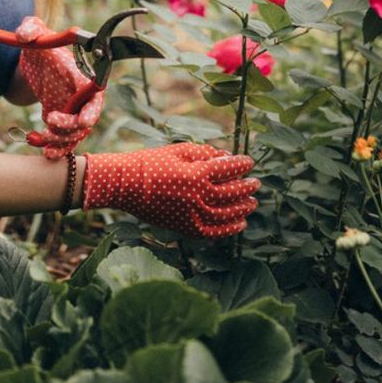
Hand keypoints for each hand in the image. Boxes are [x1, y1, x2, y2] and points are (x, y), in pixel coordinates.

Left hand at [4, 16, 103, 157]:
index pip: (95, 94)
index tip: (84, 120)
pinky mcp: (64, 121)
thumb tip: (24, 35)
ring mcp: (74, 110)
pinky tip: (43, 152)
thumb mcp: (33, 31)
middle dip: (70, 127)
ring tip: (38, 139)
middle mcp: (82, 95)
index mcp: (80, 74)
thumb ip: (29, 29)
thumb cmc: (39, 43)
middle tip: (49, 121)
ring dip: (60, 141)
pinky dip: (56, 149)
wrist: (34, 62)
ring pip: (76, 135)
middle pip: (87, 119)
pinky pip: (65, 141)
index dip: (93, 110)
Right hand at [82, 143, 258, 238]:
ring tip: (252, 203)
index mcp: (197, 174)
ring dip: (242, 208)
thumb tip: (227, 157)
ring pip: (227, 214)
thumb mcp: (179, 151)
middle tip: (255, 183)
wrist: (125, 185)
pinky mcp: (185, 228)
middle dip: (246, 187)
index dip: (241, 164)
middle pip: (232, 193)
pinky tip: (239, 223)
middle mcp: (198, 197)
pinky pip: (213, 232)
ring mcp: (192, 215)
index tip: (249, 162)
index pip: (228, 169)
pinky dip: (228, 229)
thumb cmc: (150, 163)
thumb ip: (205, 153)